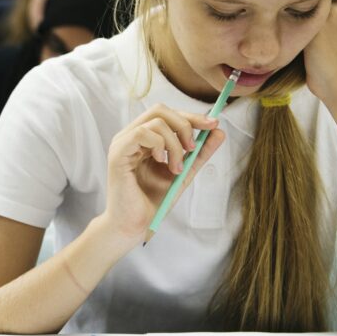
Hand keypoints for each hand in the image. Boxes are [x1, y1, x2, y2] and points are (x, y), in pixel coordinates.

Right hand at [104, 104, 225, 244]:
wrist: (134, 225)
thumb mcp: (183, 172)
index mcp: (143, 139)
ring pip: (155, 122)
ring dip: (174, 144)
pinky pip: (142, 133)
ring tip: (176, 168)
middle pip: (160, 110)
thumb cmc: (153, 201)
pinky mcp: (118, 153)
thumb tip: (219, 131)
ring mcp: (122, 143)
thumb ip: (199, 153)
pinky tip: (162, 163)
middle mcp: (130, 136)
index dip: (191, 116)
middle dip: (185, 124)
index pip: (167, 114)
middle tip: (193, 148)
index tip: (212, 124)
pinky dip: (160, 145)